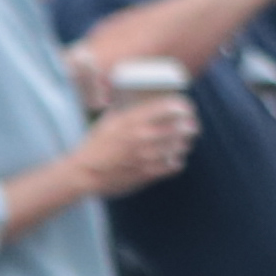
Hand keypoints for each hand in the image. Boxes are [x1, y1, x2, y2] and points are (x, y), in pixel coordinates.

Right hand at [73, 93, 197, 197]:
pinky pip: (176, 164)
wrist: (85, 173)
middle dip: (190, 125)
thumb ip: (128, 111)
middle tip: (190, 126)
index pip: (171, 107)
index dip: (184, 107)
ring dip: (185, 143)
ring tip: (183, 142)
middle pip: (183, 127)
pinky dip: (177, 160)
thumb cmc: (96, 144)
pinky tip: (172, 158)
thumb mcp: (110, 120)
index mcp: (133, 119)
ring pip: (182, 146)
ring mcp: (148, 156)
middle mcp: (143, 136)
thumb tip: (142, 101)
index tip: (186, 108)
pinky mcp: (149, 173)